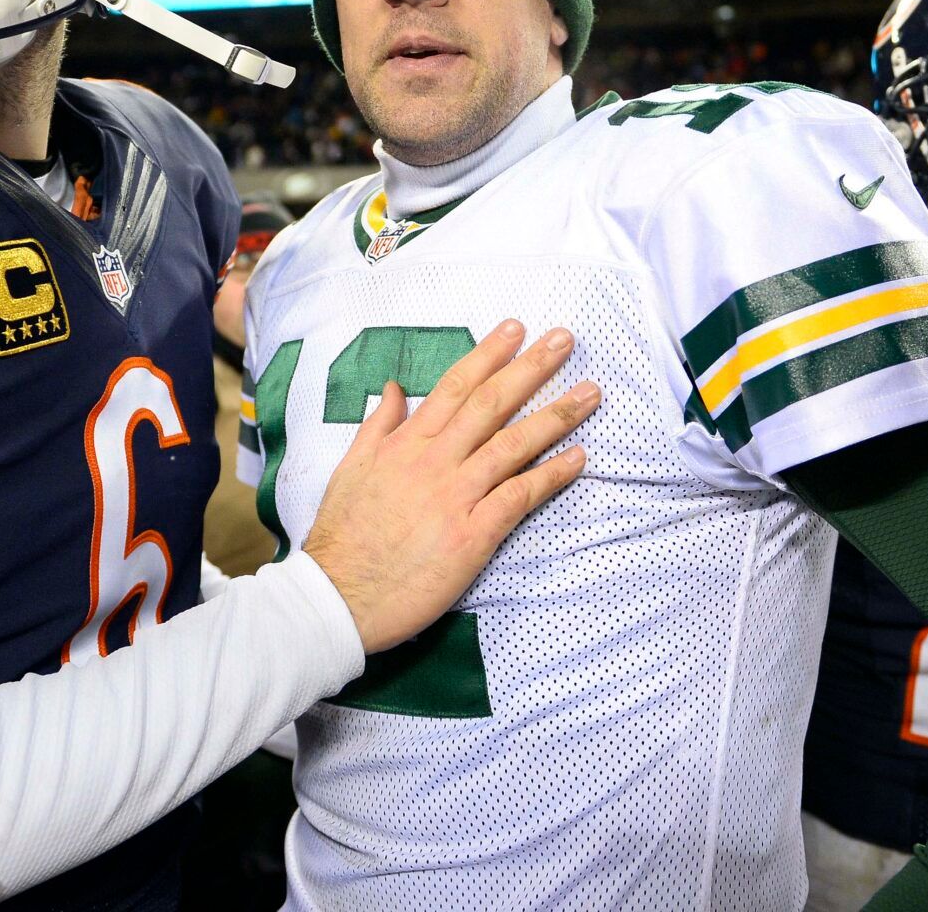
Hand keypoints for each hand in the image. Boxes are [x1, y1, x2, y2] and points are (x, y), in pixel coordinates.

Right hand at [302, 320, 597, 652]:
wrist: (338, 596)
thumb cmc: (342, 537)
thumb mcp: (350, 469)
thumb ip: (378, 426)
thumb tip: (397, 387)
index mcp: (404, 444)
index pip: (453, 388)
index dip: (487, 356)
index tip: (515, 330)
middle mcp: (434, 462)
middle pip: (490, 405)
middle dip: (530, 369)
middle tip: (564, 340)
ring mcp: (455, 497)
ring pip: (512, 445)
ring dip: (555, 416)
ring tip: (590, 393)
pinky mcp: (472, 535)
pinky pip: (518, 497)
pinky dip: (550, 475)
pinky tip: (579, 457)